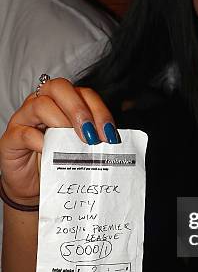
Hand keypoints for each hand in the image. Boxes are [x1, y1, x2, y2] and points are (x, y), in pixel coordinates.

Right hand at [0, 78, 117, 204]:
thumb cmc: (57, 161)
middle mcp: (43, 103)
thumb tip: (111, 140)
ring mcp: (24, 118)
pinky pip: (24, 132)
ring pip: (40, 104)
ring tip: (74, 143)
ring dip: (61, 122)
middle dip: (80, 110)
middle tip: (91, 136)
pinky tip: (49, 151)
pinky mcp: (11, 138)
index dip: (99, 110)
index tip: (109, 134)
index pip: (84, 93)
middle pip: (60, 88)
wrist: (33, 183)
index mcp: (63, 102)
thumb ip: (92, 138)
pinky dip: (39, 140)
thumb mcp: (79, 147)